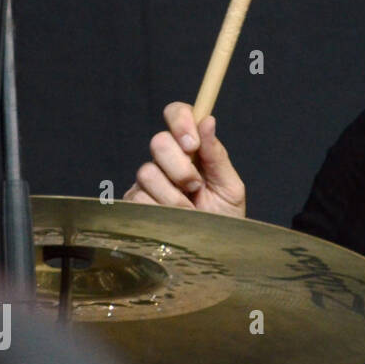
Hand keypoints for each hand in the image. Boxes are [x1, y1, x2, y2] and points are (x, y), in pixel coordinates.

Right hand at [123, 102, 246, 217]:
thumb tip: (208, 120)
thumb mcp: (230, 186)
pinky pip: (139, 197)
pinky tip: (174, 219)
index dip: (180, 121)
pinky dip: (161, 210)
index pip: (177, 114)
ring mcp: (148, 180)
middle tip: (196, 186)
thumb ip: (217, 155)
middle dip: (180, 166)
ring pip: (148, 171)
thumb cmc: (224, 217)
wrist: (213, 249)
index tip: (192, 143)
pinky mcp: (134, 202)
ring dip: (174, 195)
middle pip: (159, 141)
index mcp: (192, 148)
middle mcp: (167, 159)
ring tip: (190, 209)